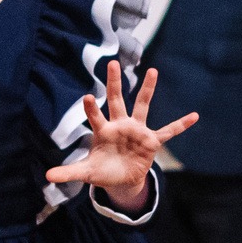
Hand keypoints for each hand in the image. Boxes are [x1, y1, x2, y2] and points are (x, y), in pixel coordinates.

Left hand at [47, 62, 197, 211]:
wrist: (121, 179)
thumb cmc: (103, 170)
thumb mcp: (86, 172)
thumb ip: (69, 172)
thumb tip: (47, 176)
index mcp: (103, 131)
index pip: (95, 116)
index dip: (91, 108)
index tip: (87, 96)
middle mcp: (120, 125)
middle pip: (117, 100)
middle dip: (115, 83)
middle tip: (112, 63)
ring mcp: (137, 131)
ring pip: (142, 106)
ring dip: (147, 89)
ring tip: (152, 71)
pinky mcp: (151, 141)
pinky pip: (169, 132)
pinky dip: (181, 125)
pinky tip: (194, 116)